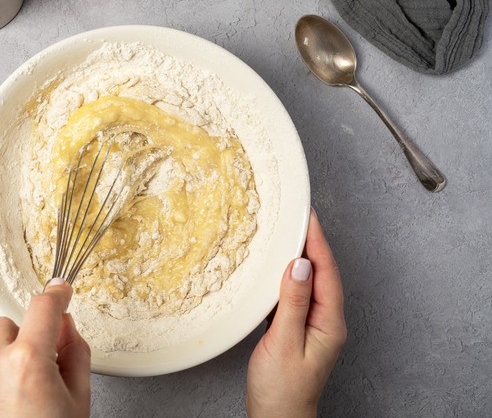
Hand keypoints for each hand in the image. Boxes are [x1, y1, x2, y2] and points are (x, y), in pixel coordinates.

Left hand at [0, 278, 90, 417]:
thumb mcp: (78, 401)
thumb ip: (75, 353)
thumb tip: (66, 326)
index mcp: (27, 362)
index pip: (43, 307)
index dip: (56, 295)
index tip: (59, 291)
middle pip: (5, 326)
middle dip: (22, 340)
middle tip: (36, 372)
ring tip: (14, 405)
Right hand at [246, 209, 346, 417]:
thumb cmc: (282, 389)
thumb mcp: (284, 342)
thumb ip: (292, 302)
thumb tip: (299, 265)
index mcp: (329, 322)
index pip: (325, 271)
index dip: (316, 240)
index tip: (307, 215)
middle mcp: (325, 320)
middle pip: (320, 272)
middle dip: (310, 242)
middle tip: (296, 215)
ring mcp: (312, 324)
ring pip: (307, 281)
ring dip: (297, 256)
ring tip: (285, 233)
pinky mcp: (297, 329)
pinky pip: (295, 294)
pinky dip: (286, 276)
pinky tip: (275, 269)